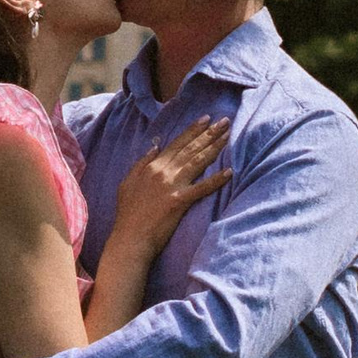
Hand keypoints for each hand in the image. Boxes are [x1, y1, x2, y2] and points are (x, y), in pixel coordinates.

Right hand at [103, 117, 229, 263]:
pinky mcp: (179, 201)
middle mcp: (163, 172)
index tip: (206, 119)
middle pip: (190, 148)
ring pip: (197, 162)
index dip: (192, 130)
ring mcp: (171, 186)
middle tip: (225, 121)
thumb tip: (155, 145)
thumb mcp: (127, 182)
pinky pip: (202, 188)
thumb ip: (142, 162)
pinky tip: (230, 171)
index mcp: (152, 166)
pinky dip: (216, 180)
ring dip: (214, 148)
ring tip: (228, 136)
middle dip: (209, 133)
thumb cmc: (128, 214)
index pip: (176, 143)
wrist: (130, 238)